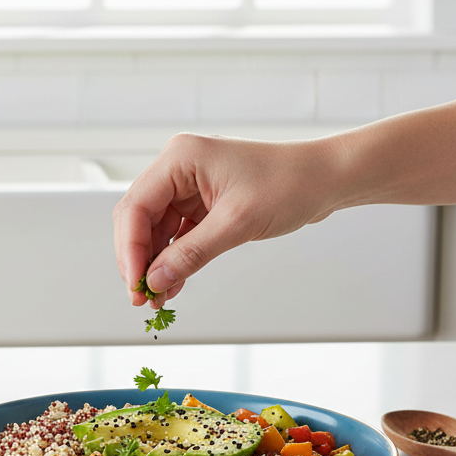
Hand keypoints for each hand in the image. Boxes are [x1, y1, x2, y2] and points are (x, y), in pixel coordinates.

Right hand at [112, 133, 343, 306]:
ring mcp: (189, 186)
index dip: (130, 249)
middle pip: (138, 219)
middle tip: (142, 295)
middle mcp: (179, 169)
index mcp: (180, 158)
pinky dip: (173, 259)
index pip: (136, 206)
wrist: (326, 180)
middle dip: (138, 259)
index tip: (136, 282)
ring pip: (155, 230)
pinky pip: (176, 234)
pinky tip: (173, 282)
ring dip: (155, 264)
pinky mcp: (202, 202)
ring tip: (158, 296)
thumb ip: (192, 253)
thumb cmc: (290, 183)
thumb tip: (157, 280)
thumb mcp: (237, 223)